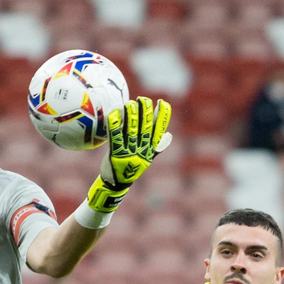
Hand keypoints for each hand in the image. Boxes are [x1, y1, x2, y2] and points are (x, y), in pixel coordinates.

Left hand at [85, 97, 172, 215]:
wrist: (117, 184)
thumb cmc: (131, 168)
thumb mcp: (146, 158)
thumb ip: (157, 147)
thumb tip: (169, 136)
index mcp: (150, 150)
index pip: (159, 131)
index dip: (162, 116)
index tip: (162, 103)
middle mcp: (141, 151)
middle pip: (145, 128)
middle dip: (145, 112)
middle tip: (143, 99)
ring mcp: (129, 153)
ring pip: (131, 131)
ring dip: (131, 116)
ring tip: (130, 103)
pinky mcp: (116, 155)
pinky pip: (115, 138)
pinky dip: (114, 125)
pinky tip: (113, 114)